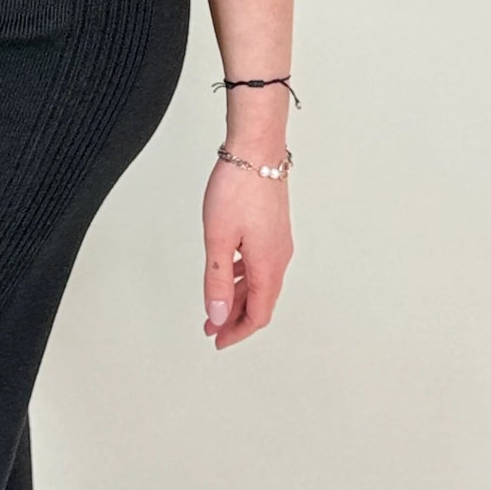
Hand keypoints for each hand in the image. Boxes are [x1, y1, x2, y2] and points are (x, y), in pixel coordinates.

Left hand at [201, 146, 292, 348]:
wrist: (257, 149)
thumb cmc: (238, 188)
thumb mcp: (218, 239)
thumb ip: (217, 280)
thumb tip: (216, 314)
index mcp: (268, 265)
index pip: (257, 315)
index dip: (237, 332)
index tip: (217, 340)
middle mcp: (279, 257)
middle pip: (261, 302)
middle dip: (235, 318)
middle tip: (211, 327)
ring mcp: (278, 242)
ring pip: (260, 283)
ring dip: (238, 298)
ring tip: (215, 303)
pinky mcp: (273, 229)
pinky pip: (260, 265)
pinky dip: (243, 278)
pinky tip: (229, 273)